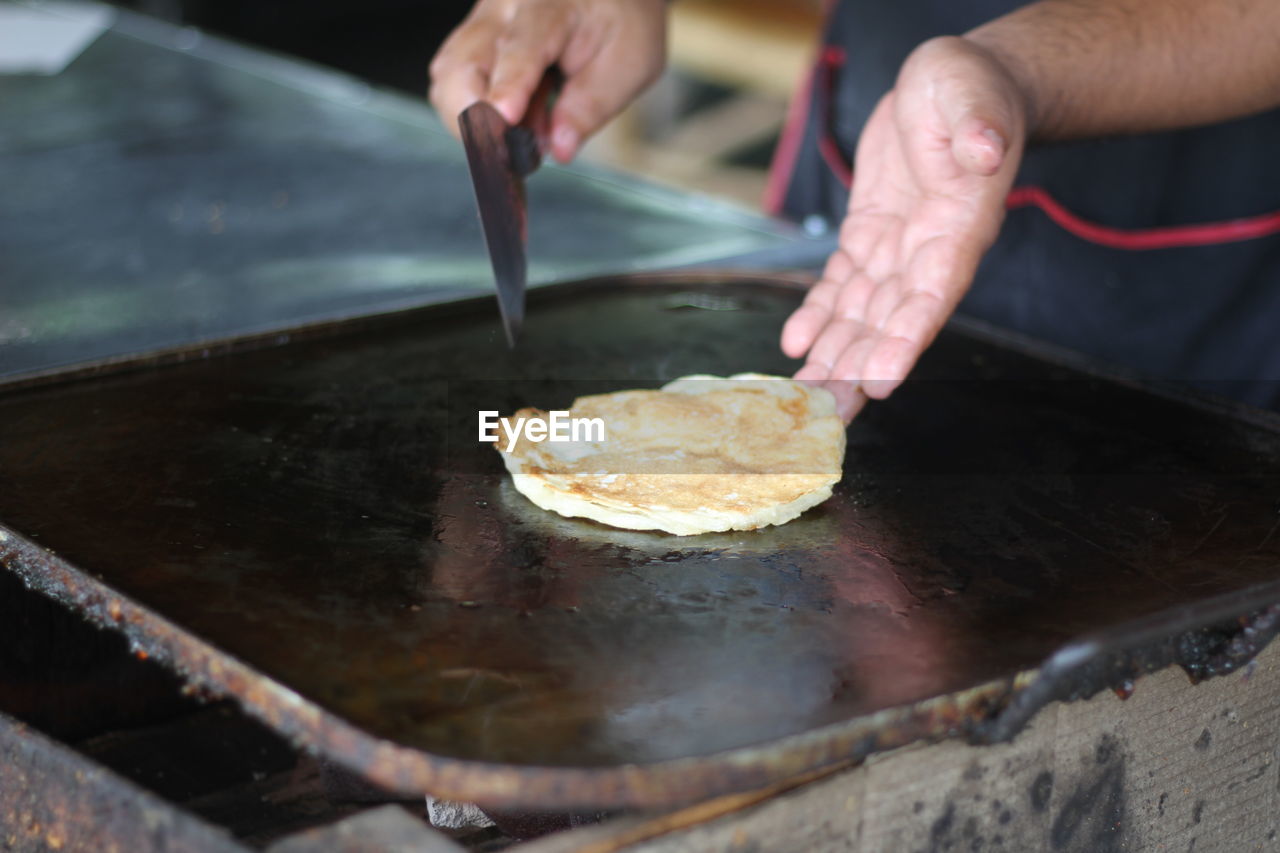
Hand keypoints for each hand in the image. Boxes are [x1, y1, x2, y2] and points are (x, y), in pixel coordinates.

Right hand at [429, 0, 666, 162]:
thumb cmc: (622, 19)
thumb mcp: (630, 63)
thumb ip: (592, 106)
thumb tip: (558, 149)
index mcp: (549, 6)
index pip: (518, 50)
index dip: (507, 90)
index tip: (504, 121)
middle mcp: (504, 8)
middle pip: (460, 66)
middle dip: (477, 121)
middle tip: (515, 151)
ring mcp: (482, 21)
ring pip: (447, 77)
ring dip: (474, 121)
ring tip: (522, 129)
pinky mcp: (473, 37)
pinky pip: (453, 80)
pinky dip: (474, 111)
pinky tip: (512, 118)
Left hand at [781, 36, 1029, 421]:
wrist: (950, 84)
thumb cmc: (971, 87)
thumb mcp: (975, 94)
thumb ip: (981, 128)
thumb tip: (985, 151)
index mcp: (960, 228)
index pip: (932, 296)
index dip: (905, 341)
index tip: (880, 381)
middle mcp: (928, 251)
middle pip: (890, 323)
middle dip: (858, 370)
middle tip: (827, 415)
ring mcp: (897, 248)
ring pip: (861, 314)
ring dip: (833, 357)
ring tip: (803, 397)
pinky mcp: (869, 236)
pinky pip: (840, 284)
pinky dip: (816, 314)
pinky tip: (794, 344)